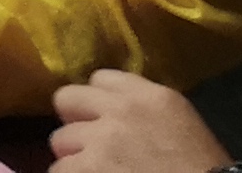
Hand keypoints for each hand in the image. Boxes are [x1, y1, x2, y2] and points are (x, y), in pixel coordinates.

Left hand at [49, 71, 229, 171]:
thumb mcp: (182, 129)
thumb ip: (146, 114)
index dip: (98, 104)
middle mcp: (123, 110)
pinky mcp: (87, 168)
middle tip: (90, 148)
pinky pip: (59, 170)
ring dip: (75, 159)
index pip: (101, 79)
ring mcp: (102, 139)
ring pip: (60, 141)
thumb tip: (109, 114)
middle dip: (75, 124)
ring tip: (100, 172)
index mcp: (154, 98)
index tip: (105, 122)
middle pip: (67, 99)